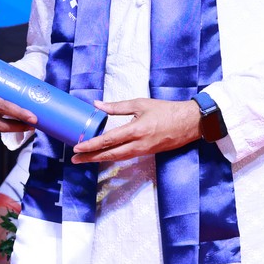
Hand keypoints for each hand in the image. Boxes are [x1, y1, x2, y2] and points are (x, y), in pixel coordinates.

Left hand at [70, 98, 201, 163]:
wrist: (188, 123)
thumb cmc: (165, 110)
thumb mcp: (140, 104)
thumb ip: (117, 107)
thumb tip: (97, 104)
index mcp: (136, 130)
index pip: (109, 140)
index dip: (92, 145)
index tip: (77, 147)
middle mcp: (138, 144)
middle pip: (110, 155)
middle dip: (91, 158)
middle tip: (75, 159)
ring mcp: (143, 151)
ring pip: (117, 158)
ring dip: (99, 159)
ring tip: (85, 159)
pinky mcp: (147, 153)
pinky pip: (125, 157)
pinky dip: (112, 157)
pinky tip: (103, 155)